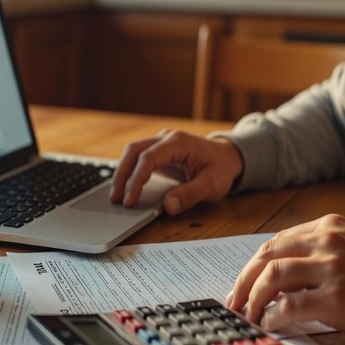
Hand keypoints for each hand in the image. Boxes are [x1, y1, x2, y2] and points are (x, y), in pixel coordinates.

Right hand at [110, 130, 243, 214]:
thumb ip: (191, 195)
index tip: (130, 200)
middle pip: (134, 151)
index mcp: (179, 142)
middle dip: (122, 175)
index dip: (136, 179)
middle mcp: (167, 138)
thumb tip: (169, 206)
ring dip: (122, 172)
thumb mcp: (213, 185)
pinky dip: (129, 171)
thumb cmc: (221, 168)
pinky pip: (138, 157)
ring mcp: (161, 142)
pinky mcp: (158, 150)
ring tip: (117, 196)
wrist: (228, 156)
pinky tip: (125, 188)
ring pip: (132, 152)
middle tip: (116, 199)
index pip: (149, 158)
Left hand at [226, 214, 344, 344]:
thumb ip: (324, 251)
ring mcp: (332, 268)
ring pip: (272, 277)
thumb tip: (287, 275)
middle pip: (266, 256)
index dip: (253, 264)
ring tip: (249, 316)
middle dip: (244, 280)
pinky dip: (273, 317)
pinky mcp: (338, 298)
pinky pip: (290, 306)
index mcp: (331, 226)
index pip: (276, 242)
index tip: (243, 283)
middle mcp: (328, 241)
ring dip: (253, 299)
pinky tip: (270, 325)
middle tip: (235, 302)